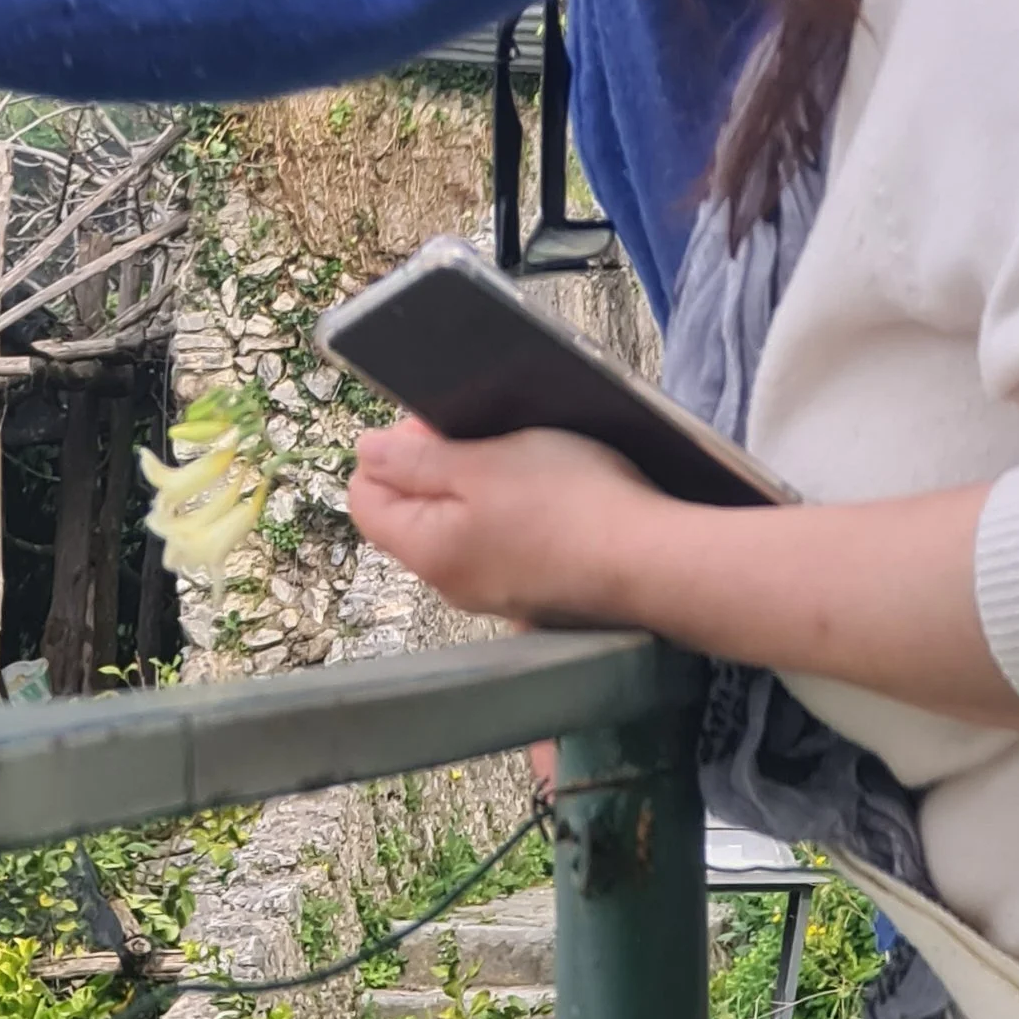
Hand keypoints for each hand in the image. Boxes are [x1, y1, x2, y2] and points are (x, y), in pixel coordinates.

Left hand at [346, 418, 662, 627]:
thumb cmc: (569, 504)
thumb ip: (416, 459)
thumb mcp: (484, 463)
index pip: (366, 498)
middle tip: (485, 437)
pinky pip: (500, 544)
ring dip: (479, 487)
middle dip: (437, 467)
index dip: (391, 451)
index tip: (438, 426)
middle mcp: (451, 582)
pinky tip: (548, 495)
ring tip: (522, 459)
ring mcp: (493, 593)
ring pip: (460, 526)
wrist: (652, 559)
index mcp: (427, 549)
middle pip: (413, 513)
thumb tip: (366, 453)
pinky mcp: (533, 592)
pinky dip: (511, 514)